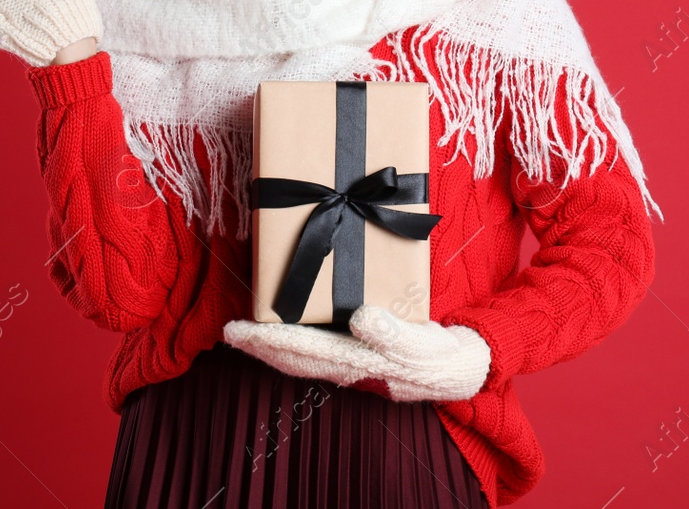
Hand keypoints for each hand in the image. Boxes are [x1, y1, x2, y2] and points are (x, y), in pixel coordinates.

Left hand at [222, 305, 489, 401]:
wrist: (458, 371)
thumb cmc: (438, 357)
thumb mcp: (420, 344)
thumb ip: (391, 333)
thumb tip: (358, 318)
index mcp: (355, 359)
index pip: (301, 347)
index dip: (268, 339)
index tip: (240, 331)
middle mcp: (345, 363)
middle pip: (292, 356)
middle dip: (259, 345)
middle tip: (229, 331)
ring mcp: (349, 361)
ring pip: (301, 355)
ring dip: (271, 345)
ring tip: (246, 333)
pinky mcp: (358, 353)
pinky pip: (317, 347)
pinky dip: (294, 340)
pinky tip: (287, 330)